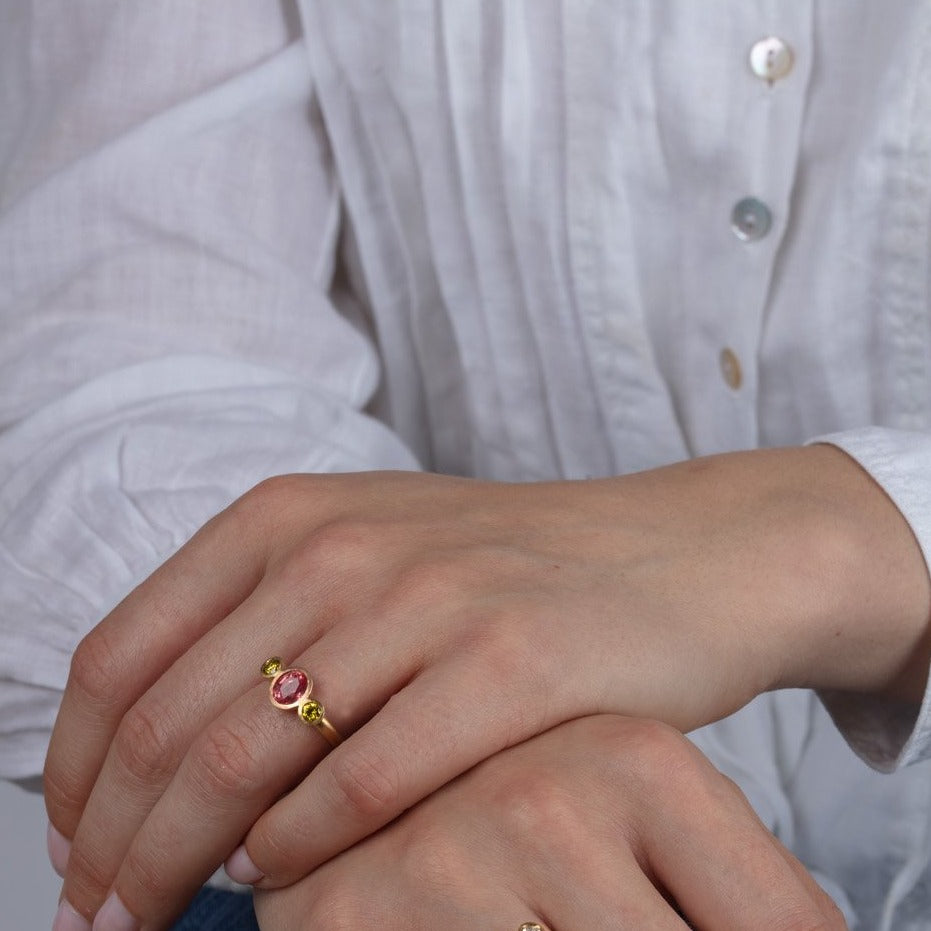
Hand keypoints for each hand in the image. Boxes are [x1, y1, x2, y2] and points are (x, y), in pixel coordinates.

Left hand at [45, 448, 925, 927]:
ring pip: (251, 759)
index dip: (73, 768)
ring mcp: (430, 601)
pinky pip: (366, 785)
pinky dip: (309, 853)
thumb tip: (146, 763)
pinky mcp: (512, 664)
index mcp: (291, 515)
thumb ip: (264, 633)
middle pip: (170, 721)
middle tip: (100, 914)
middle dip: (117, 841)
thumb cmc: (510, 574)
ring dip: (188, 861)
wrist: (672, 556)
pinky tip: (288, 885)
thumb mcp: (372, 563)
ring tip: (168, 918)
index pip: (121, 654)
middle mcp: (347, 546)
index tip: (73, 844)